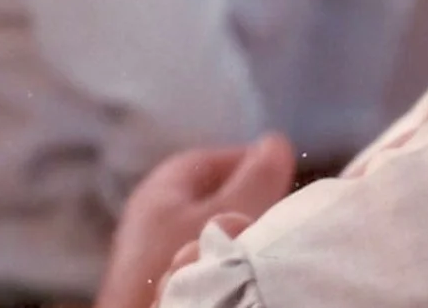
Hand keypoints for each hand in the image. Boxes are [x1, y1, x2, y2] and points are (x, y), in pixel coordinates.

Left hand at [94, 134, 295, 307]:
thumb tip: (275, 143)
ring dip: (232, 233)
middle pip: (206, 196)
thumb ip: (260, 175)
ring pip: (201, 230)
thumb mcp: (237, 210)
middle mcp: (147, 217)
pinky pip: (193, 258)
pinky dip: (217, 259)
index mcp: (160, 187)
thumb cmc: (190, 259)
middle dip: (244, 200)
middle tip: (276, 210)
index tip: (281, 178)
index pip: (209, 160)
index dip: (248, 163)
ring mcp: (146, 254)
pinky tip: (234, 272)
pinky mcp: (151, 285)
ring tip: (260, 244)